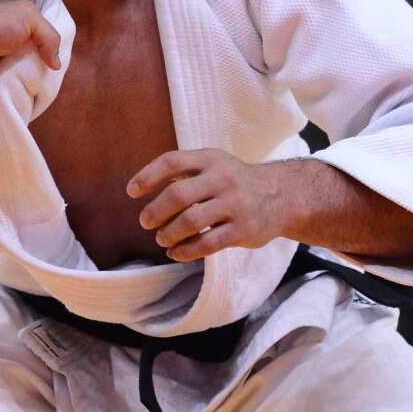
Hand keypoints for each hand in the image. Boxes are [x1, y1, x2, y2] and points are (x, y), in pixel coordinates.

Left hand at [0, 0, 60, 101]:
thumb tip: (56, 65)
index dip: (55, 55)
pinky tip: (30, 107)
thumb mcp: (28, 17)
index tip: (60, 65)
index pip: (46, 46)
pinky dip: (21, 102)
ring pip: (30, 86)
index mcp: (24, 33)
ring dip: (35, 91)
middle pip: (40, 68)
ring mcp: (7, 72)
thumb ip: (49, 36)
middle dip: (46, 77)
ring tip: (43, 98)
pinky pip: (15, 99)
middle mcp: (17, 52)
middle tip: (53, 85)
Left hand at [128, 148, 289, 261]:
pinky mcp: (243, 230)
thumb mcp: (212, 164)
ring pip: (190, 222)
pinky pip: (207, 244)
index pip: (171, 162)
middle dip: (155, 212)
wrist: (281, 196)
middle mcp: (222, 179)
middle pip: (177, 195)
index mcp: (210, 159)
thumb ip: (183, 171)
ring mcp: (235, 205)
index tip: (131, 192)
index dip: (147, 176)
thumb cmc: (233, 181)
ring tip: (161, 239)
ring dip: (168, 233)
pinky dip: (185, 251)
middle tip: (145, 222)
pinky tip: (175, 253)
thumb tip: (141, 186)